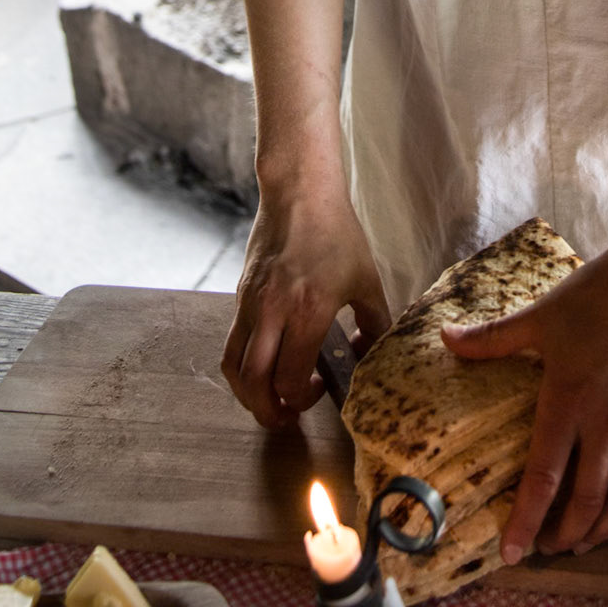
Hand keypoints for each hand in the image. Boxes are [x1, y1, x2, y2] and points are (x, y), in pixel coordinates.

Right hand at [222, 181, 389, 427]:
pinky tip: (264, 363)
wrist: (299, 191)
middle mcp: (273, 311)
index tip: (319, 388)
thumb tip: (367, 354)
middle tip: (287, 416)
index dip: (303, 399)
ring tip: (268, 399)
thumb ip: (375, 322)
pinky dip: (242, 365)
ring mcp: (251, 303)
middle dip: (269, 412)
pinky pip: (232, 343)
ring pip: (232, 367)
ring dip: (247, 394)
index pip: (290, 379)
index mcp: (308, 310)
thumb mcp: (366, 278)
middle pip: (253, 383)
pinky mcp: (240, 295)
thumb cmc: (336, 231)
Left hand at [443, 222, 607, 561]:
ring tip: (587, 541)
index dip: (527, 519)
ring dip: (606, 527)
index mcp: (568, 401)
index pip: (544, 476)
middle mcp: (605, 421)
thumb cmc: (596, 294)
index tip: (513, 552)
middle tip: (550, 549)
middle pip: (587, 498)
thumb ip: (493, 338)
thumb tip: (446, 339)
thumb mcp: (540, 315)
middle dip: (566, 534)